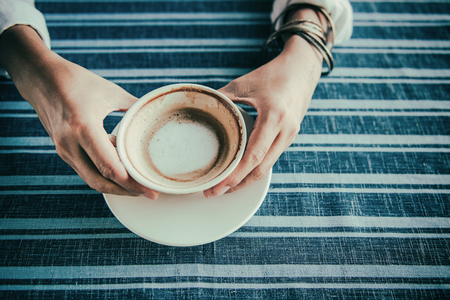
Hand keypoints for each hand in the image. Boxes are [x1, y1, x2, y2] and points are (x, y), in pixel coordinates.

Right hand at [0, 25, 158, 198]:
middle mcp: (70, 144)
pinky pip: (86, 170)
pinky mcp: (63, 151)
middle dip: (126, 192)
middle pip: (100, 181)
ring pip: (92, 179)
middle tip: (149, 194)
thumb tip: (155, 117)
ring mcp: (64, 150)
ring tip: (139, 185)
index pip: (109, 166)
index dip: (131, 183)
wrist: (40, 77)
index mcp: (83, 127)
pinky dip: (105, 175)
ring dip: (116, 186)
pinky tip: (122, 170)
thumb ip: (134, 108)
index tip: (150, 189)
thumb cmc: (76, 81)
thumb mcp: (110, 92)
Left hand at [203, 34, 321, 197]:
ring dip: (246, 179)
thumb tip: (201, 109)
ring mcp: (290, 135)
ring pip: (267, 166)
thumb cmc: (274, 74)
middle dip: (237, 185)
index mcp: (274, 117)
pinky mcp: (290, 136)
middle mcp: (285, 131)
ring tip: (224, 186)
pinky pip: (271, 158)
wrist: (303, 68)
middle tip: (214, 193)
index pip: (254, 156)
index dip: (235, 175)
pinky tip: (241, 171)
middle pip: (261, 169)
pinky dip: (255, 168)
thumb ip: (222, 98)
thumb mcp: (244, 83)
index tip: (217, 185)